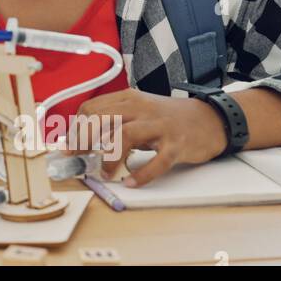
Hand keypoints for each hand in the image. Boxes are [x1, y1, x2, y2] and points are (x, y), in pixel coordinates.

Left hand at [64, 88, 227, 185]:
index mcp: (128, 99)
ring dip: (108, 157)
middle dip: (83, 140)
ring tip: (103, 172)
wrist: (210, 119)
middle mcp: (141, 108)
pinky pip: (157, 161)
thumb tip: (83, 140)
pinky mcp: (177, 144)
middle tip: (78, 159)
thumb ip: (114, 122)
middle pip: (102, 118)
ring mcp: (160, 126)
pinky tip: (132, 182)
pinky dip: (142, 174)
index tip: (70, 147)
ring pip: (125, 136)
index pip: (92, 108)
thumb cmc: (168, 119)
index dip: (77, 129)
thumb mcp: (138, 112)